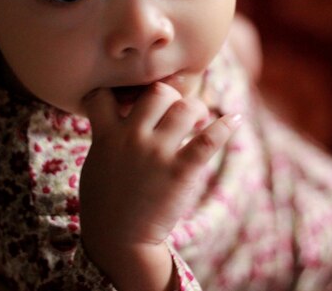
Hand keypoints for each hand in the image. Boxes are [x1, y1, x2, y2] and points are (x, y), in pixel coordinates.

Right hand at [78, 82, 241, 287]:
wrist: (119, 241)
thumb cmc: (106, 203)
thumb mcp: (96, 163)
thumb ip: (107, 136)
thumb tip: (120, 116)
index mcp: (107, 136)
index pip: (107, 94)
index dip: (121, 91)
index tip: (135, 98)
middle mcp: (132, 138)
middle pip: (158, 92)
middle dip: (171, 96)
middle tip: (178, 110)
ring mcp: (156, 153)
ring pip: (185, 108)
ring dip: (196, 109)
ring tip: (199, 120)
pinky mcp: (180, 171)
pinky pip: (208, 140)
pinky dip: (224, 126)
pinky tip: (235, 119)